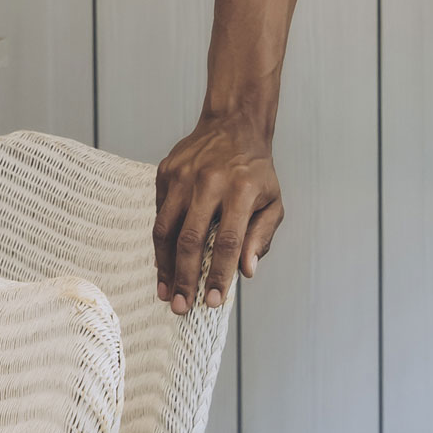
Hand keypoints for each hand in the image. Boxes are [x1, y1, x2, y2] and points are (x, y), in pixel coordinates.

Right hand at [154, 116, 283, 316]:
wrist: (233, 125)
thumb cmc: (256, 171)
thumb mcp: (273, 201)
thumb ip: (261, 236)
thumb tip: (247, 271)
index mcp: (240, 190)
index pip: (228, 241)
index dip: (219, 274)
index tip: (213, 301)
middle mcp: (209, 182)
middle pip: (190, 239)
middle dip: (185, 278)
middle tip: (181, 307)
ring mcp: (182, 176)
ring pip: (165, 230)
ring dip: (164, 266)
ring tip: (166, 292)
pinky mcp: (165, 173)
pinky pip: (159, 214)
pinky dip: (161, 242)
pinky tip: (164, 262)